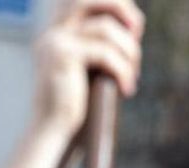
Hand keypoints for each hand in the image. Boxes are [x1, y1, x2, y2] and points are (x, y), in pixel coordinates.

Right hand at [32, 0, 144, 138]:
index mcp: (55, 36)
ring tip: (131, 75)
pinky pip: (106, 53)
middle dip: (121, 9)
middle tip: (138, 32)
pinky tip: (125, 89)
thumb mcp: (89, 69)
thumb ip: (100, 44)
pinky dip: (123, 70)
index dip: (112, 3)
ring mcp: (54, 43)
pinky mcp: (63, 57)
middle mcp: (51, 35)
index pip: (79, 1)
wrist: (51, 133)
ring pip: (105, 28)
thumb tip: (133, 22)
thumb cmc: (73, 107)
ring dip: (128, 51)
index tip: (134, 27)